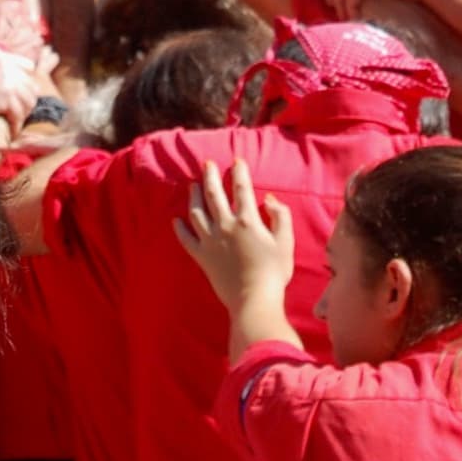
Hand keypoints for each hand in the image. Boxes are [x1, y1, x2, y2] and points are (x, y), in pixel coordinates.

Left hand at [171, 161, 295, 312]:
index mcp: (247, 220)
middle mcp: (225, 225)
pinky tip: (176, 220)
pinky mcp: (201, 257)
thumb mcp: (286, 242)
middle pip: (214, 194)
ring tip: (192, 186)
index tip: (236, 160)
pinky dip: (180, 229)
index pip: (241, 188)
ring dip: (193, 196)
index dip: (239, 172)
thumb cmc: (273, 272)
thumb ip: (280, 216)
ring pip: (196, 212)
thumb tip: (269, 198)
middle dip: (210, 176)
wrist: (254, 299)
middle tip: (207, 164)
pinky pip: (186, 239)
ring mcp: (210, 241)